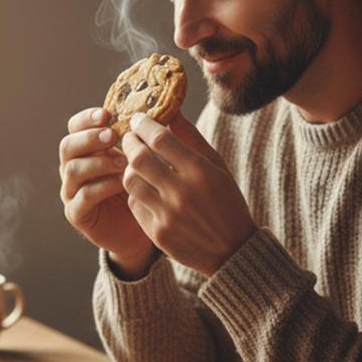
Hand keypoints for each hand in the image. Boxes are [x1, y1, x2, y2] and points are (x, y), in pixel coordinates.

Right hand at [59, 107, 158, 276]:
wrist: (144, 228)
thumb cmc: (147, 186)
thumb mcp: (151, 158)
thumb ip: (153, 135)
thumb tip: (170, 106)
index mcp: (87, 147)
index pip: (76, 125)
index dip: (88, 118)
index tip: (108, 114)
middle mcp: (74, 166)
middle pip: (68, 145)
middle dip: (89, 138)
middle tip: (112, 136)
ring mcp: (72, 191)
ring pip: (73, 170)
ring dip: (98, 162)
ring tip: (124, 162)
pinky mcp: (77, 213)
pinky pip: (83, 196)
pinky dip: (102, 187)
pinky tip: (122, 183)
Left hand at [121, 113, 255, 275]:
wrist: (232, 251)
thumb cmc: (227, 201)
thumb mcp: (217, 166)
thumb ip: (192, 137)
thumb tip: (171, 110)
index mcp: (201, 172)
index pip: (160, 139)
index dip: (144, 125)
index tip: (138, 119)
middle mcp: (182, 193)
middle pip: (139, 158)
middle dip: (129, 142)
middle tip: (130, 137)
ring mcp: (168, 215)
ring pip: (130, 181)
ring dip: (129, 167)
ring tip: (135, 163)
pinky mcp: (157, 233)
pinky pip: (134, 204)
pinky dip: (135, 192)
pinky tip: (144, 187)